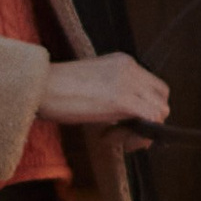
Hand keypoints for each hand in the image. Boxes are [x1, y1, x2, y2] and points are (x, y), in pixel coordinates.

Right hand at [38, 53, 170, 146]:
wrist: (38, 85)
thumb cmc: (54, 88)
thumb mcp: (91, 84)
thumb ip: (111, 93)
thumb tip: (122, 117)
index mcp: (123, 62)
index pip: (152, 86)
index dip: (143, 108)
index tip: (119, 122)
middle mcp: (131, 68)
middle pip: (162, 96)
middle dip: (147, 119)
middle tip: (120, 133)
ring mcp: (128, 83)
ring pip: (160, 110)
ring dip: (140, 131)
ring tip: (110, 136)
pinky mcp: (122, 100)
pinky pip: (151, 120)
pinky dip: (137, 136)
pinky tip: (109, 138)